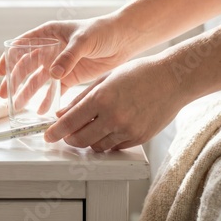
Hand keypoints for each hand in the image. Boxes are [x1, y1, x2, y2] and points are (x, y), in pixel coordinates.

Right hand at [0, 14, 133, 98]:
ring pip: (38, 80)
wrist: (123, 39)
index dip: (9, 58)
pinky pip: (54, 89)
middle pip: (26, 66)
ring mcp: (59, 64)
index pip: (22, 45)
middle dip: (15, 81)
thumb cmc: (102, 31)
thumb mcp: (84, 40)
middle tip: (5, 96)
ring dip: (28, 92)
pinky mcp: (70, 76)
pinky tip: (41, 109)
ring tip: (19, 107)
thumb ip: (68, 56)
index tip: (1, 72)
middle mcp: (50, 49)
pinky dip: (47, 99)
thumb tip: (53, 73)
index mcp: (48, 34)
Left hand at [43, 56, 185, 150]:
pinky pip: (115, 147)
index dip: (55, 131)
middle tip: (67, 133)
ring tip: (89, 128)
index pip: (69, 122)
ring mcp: (127, 130)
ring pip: (97, 146)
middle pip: (80, 139)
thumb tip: (61, 114)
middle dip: (69, 139)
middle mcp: (113, 117)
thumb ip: (81, 98)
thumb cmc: (139, 73)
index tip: (48, 135)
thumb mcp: (105, 79)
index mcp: (101, 98)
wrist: (173, 79)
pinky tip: (108, 129)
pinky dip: (106, 142)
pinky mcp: (139, 138)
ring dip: (88, 141)